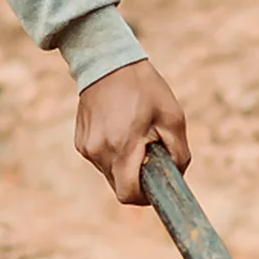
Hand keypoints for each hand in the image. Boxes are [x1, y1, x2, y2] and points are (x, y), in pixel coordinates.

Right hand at [74, 59, 189, 204]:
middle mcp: (99, 150)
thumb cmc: (144, 87)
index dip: (144, 197)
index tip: (155, 184)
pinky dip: (112, 152)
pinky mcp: (80, 141)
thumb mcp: (173, 116)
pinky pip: (100, 159)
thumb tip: (176, 177)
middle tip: (149, 152)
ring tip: (133, 133)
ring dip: (124, 163)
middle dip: (136, 178)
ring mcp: (86, 147)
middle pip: (119, 186)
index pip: (128, 195)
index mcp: (123, 146)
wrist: (107, 61)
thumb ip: (179, 153)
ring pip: (109, 173)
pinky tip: (119, 128)